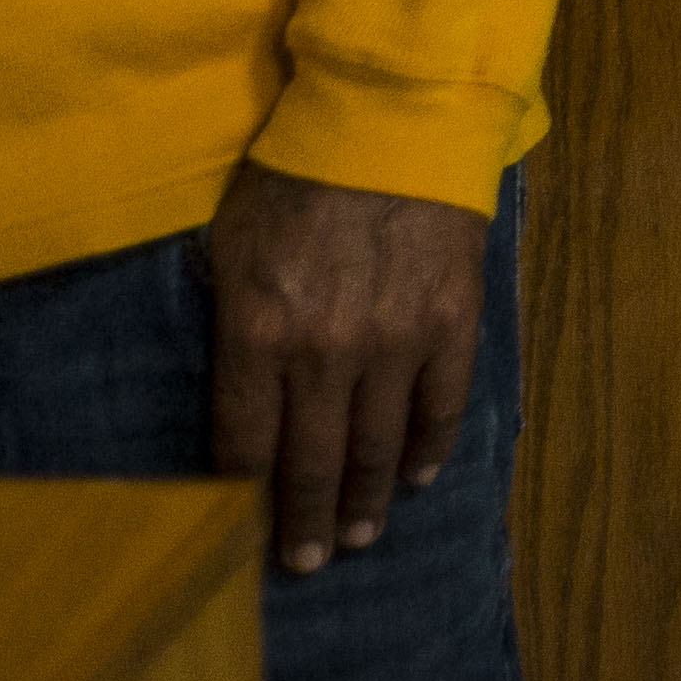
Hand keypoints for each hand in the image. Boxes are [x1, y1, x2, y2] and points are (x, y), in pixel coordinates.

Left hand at [207, 162, 487, 575]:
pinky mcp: (450, 323)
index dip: (244, 498)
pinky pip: (439, 406)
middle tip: (305, 562)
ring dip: (363, 501)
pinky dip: (426, 449)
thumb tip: (235, 387)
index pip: (243, 445)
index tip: (246, 531)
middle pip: (309, 464)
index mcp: (256, 333)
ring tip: (356, 536)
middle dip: (303, 523)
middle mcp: (322, 354)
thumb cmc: (296, 176)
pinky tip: (414, 476)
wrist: (391, 118)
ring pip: (374, 448)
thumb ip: (229, 318)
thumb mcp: (231, 243)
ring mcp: (394, 343)